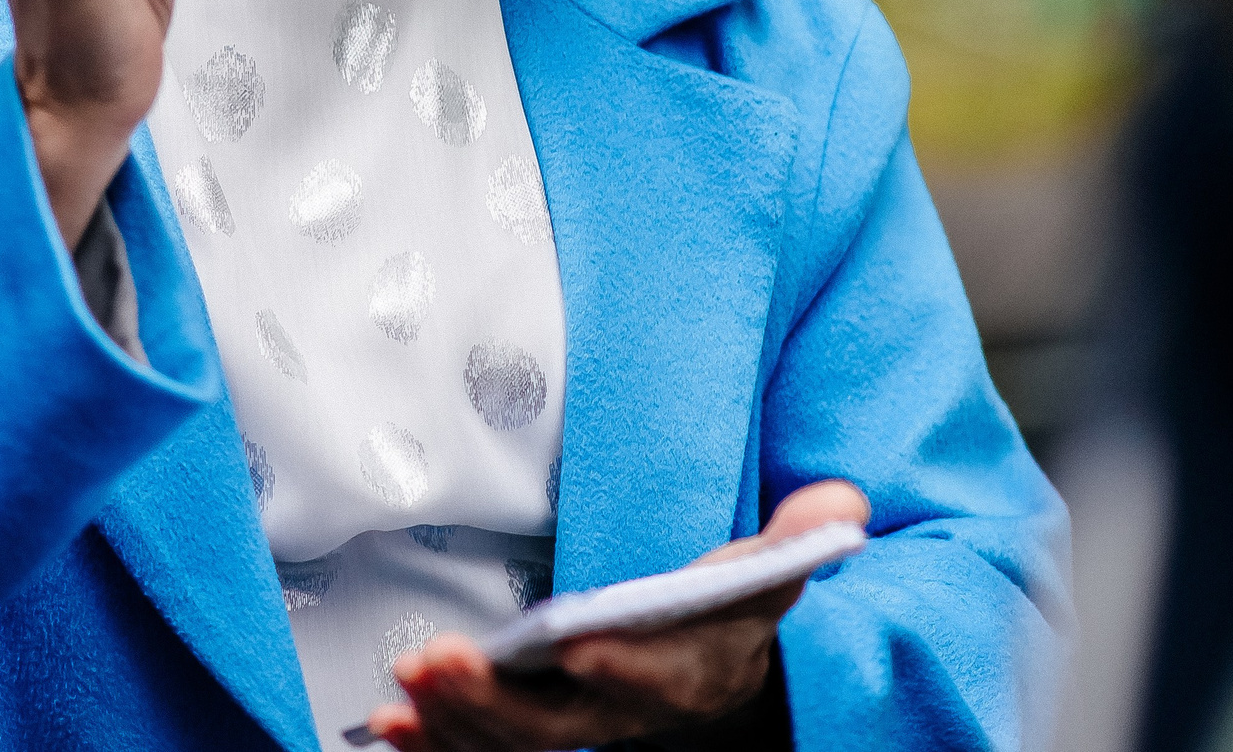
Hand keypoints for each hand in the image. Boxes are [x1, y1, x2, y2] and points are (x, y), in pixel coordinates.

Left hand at [370, 480, 869, 751]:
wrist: (706, 677)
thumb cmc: (727, 616)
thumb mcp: (768, 577)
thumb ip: (798, 544)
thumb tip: (842, 504)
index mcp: (689, 674)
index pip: (659, 677)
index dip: (623, 665)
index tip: (581, 643)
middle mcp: (625, 713)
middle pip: (562, 722)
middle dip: (500, 701)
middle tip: (442, 660)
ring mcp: (573, 726)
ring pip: (512, 740)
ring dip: (455, 719)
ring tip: (405, 687)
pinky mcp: (527, 730)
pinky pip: (480, 749)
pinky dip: (436, 741)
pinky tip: (390, 724)